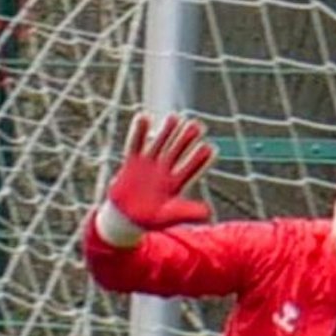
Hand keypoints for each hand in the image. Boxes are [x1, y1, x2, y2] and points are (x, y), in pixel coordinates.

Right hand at [93, 112, 216, 245]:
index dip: (200, 159)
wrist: (125, 218)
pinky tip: (143, 117)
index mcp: (176, 183)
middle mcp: (165, 170)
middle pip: (177, 151)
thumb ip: (187, 213)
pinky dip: (139, 132)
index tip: (210, 149)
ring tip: (174, 117)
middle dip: (186, 139)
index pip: (192, 168)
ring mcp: (149, 164)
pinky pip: (136, 144)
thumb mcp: (169, 217)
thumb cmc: (150, 219)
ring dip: (166, 131)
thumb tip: (209, 213)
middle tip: (197, 126)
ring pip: (159, 144)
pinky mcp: (132, 162)